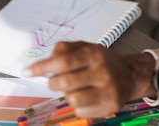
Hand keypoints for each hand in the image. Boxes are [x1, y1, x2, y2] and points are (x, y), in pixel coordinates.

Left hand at [23, 41, 154, 117]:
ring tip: (73, 88)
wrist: (131, 75)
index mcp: (93, 53)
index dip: (43, 66)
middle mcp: (101, 71)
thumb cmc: (103, 60)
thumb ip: (66, 48)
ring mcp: (106, 90)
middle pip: (64, 82)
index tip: (27, 71)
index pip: (63, 60)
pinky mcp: (109, 106)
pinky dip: (78, 105)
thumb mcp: (87, 47)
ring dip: (66, 95)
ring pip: (72, 99)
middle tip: (55, 81)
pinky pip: (82, 110)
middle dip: (53, 83)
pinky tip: (85, 96)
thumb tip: (49, 57)